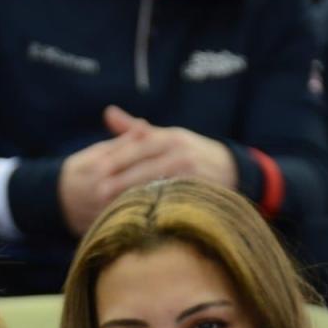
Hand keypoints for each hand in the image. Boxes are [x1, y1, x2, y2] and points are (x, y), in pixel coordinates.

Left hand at [59, 106, 236, 235]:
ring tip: (113, 205)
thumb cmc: (189, 152)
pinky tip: (139, 214)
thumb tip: (107, 112)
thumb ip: (135, 130)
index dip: (117, 159)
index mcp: (170, 137)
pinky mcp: (200, 190)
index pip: (139, 147)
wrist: (231, 169)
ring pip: (159, 183)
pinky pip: (173, 199)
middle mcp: (181, 152)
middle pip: (146, 166)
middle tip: (97, 191)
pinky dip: (156, 206)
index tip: (95, 169)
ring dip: (135, 195)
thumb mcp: (165, 136)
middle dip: (121, 179)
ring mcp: (192, 172)